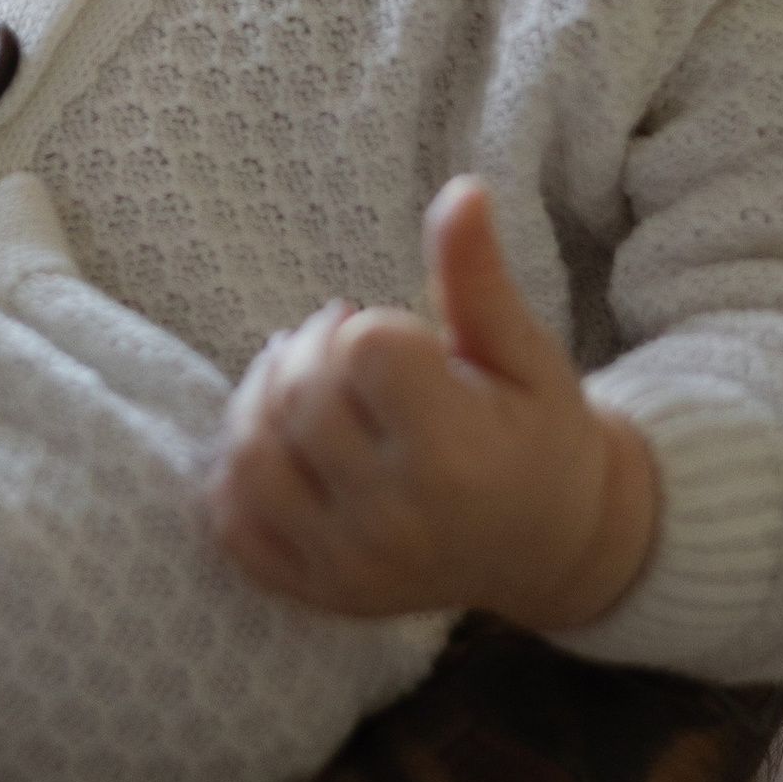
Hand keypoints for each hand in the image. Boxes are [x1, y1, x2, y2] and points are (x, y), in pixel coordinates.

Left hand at [208, 181, 655, 632]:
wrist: (550, 545)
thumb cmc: (539, 434)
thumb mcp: (524, 354)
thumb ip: (479, 277)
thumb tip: (461, 189)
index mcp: (456, 457)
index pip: (364, 350)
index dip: (373, 326)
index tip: (404, 340)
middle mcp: (395, 521)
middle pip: (301, 397)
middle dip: (314, 350)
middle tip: (344, 342)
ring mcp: (349, 566)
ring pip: (251, 457)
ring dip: (262, 399)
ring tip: (302, 381)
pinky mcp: (317, 592)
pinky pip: (233, 524)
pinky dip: (235, 470)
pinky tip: (275, 440)